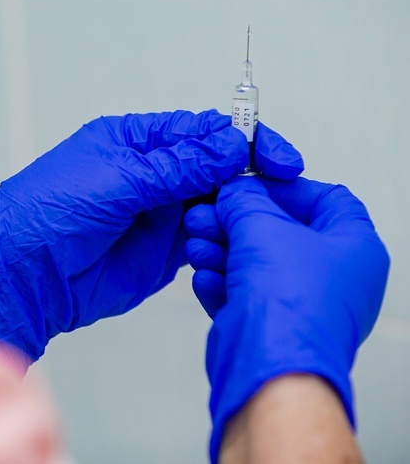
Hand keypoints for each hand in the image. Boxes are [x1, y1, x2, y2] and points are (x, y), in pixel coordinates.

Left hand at [0, 110, 302, 361]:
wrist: (21, 278)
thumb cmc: (45, 214)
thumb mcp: (115, 179)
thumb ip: (176, 166)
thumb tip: (230, 145)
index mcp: (134, 142)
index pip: (200, 130)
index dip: (241, 139)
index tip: (274, 156)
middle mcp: (150, 175)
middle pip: (215, 166)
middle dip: (246, 176)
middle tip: (275, 190)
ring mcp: (157, 214)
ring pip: (214, 204)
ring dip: (232, 211)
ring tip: (233, 221)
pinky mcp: (161, 254)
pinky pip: (203, 240)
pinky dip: (217, 241)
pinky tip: (216, 245)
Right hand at [184, 177, 389, 461]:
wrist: (270, 366)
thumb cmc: (290, 305)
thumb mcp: (262, 227)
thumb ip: (244, 199)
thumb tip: (234, 191)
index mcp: (354, 248)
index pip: (326, 199)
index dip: (282, 188)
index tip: (248, 185)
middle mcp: (334, 278)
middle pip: (280, 232)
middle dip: (235, 221)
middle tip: (208, 213)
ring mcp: (302, 304)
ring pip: (256, 263)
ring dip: (221, 249)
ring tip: (196, 242)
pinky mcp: (271, 327)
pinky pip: (244, 294)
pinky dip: (221, 282)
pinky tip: (204, 275)